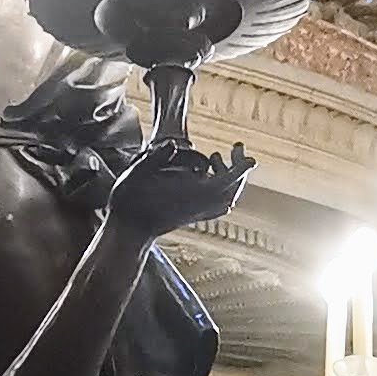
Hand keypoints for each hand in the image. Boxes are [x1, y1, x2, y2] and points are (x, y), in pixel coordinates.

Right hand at [104, 138, 251, 243]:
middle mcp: (201, 205)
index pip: (227, 181)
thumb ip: (155, 157)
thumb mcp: (136, 173)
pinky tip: (208, 176)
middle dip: (237, 168)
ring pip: (227, 195)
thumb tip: (173, 144)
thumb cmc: (129, 201)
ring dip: (227, 176)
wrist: (128, 231)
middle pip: (233, 188)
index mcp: (193, 195)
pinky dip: (221, 188)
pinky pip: (218, 203)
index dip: (240, 168)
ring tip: (214, 157)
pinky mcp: (194, 216)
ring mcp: (199, 212)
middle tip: (235, 148)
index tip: (248, 157)